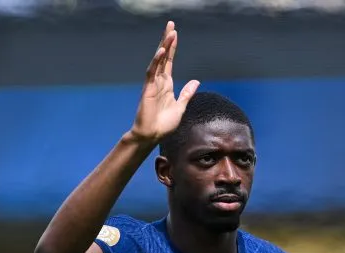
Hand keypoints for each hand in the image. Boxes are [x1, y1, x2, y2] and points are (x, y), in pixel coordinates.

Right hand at [129, 21, 199, 142]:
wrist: (152, 136)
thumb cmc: (164, 124)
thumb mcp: (181, 107)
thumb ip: (187, 94)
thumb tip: (196, 81)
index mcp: (167, 84)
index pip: (170, 62)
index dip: (173, 48)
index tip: (175, 34)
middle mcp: (159, 81)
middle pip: (164, 56)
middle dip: (167, 41)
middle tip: (171, 24)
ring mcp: (153, 84)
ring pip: (159, 61)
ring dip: (164, 47)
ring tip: (169, 33)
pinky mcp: (148, 89)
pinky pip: (152, 72)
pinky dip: (157, 61)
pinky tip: (162, 51)